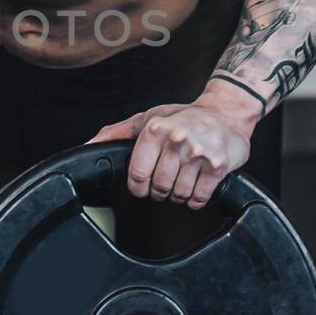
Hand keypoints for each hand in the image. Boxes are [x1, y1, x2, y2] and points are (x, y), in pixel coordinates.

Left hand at [87, 99, 252, 206]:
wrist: (226, 114)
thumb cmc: (183, 117)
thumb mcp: (148, 118)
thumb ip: (118, 133)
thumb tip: (90, 145)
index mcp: (155, 129)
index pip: (136, 173)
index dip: (137, 187)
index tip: (142, 186)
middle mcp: (177, 139)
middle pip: (158, 187)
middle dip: (159, 191)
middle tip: (166, 182)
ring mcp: (199, 153)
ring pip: (178, 195)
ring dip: (178, 196)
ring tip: (182, 181)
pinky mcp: (218, 166)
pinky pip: (199, 198)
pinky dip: (195, 200)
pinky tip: (196, 186)